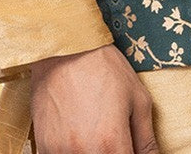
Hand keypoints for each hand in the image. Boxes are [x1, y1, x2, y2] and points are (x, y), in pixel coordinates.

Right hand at [29, 42, 160, 153]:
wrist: (66, 47)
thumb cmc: (105, 68)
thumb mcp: (137, 98)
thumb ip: (146, 140)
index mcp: (111, 144)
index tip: (128, 147)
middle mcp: (84, 153)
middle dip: (111, 152)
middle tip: (112, 136)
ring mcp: (60, 152)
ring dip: (92, 151)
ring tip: (94, 130)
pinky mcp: (44, 147)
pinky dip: (72, 150)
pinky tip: (77, 132)